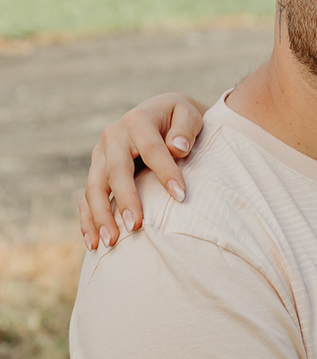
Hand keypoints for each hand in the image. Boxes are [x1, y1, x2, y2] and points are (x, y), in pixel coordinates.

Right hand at [79, 95, 205, 249]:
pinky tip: (94, 244)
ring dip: (100, 216)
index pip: (151, 148)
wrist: (158, 115)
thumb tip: (177, 147)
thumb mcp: (188, 114)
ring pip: (94, 187)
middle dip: (125, 200)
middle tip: (136, 226)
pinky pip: (86, 199)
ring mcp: (100, 155)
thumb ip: (186, 128)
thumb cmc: (178, 120)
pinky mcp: (95, 172)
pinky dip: (88, 221)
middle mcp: (114, 136)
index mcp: (138, 121)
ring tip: (111, 242)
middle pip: (115, 170)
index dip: (165, 172)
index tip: (180, 196)